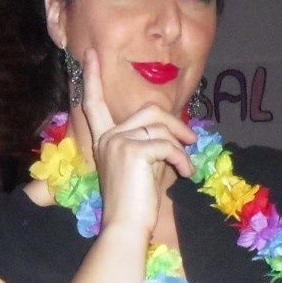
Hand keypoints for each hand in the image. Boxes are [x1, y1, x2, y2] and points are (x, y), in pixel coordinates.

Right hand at [81, 48, 196, 238]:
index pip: (94, 103)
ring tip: (187, 167)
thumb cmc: (135, 205)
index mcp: (104, 140)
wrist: (125, 227)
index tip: (89, 54)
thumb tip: (174, 133)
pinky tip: (186, 174)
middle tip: (192, 139)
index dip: (93, 78)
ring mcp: (118, 142)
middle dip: (175, 123)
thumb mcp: (142, 168)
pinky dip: (182, 159)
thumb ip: (150, 144)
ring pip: (160, 126)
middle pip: (149, 110)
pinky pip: (167, 145)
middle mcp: (108, 137)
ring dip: (181, 145)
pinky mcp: (133, 151)